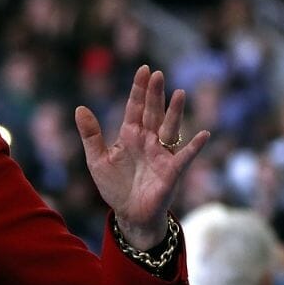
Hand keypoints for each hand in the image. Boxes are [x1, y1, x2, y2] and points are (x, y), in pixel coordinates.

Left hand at [75, 66, 208, 247]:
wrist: (129, 214)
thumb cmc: (115, 187)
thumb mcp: (97, 160)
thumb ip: (91, 135)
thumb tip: (79, 108)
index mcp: (130, 135)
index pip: (135, 107)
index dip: (139, 89)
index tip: (144, 69)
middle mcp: (148, 140)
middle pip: (152, 112)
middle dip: (155, 94)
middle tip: (157, 74)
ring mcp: (161, 154)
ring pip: (169, 128)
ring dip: (174, 112)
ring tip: (179, 93)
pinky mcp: (171, 171)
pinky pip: (184, 157)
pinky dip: (194, 147)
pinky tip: (204, 134)